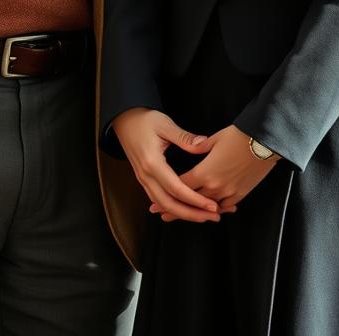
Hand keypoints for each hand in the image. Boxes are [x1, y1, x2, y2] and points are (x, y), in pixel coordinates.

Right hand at [112, 107, 220, 222]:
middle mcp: (146, 175)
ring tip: (203, 216)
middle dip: (192, 214)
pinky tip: (185, 209)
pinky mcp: (143, 179)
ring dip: (183, 213)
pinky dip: (172, 207)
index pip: (176, 189)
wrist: (125, 120)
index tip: (212, 206)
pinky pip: (158, 199)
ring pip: (163, 204)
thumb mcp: (165, 124)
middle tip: (213, 217)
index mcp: (152, 163)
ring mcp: (143, 179)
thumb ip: (184, 138)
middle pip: (169, 204)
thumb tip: (203, 144)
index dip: (195, 200)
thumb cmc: (145, 120)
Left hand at [157, 125, 277, 219]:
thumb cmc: (239, 136)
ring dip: (194, 212)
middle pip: (190, 202)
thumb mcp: (215, 138)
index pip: (181, 187)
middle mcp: (215, 186)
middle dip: (175, 209)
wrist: (265, 142)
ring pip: (207, 207)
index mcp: (205, 172)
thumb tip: (190, 147)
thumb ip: (198, 146)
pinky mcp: (241, 193)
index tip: (154, 203)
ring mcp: (229, 192)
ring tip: (184, 216)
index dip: (166, 195)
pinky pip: (225, 206)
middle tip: (161, 215)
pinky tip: (210, 210)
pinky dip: (216, 209)